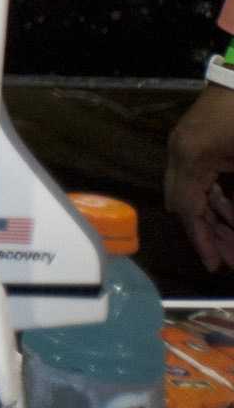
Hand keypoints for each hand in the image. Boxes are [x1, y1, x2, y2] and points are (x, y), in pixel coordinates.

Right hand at [168, 83, 233, 272]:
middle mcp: (180, 153)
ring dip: (212, 219)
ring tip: (233, 245)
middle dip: (207, 234)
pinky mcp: (195, 141)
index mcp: (192, 157)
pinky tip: (232, 217)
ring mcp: (185, 145)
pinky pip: (198, 180)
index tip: (217, 266)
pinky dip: (214, 201)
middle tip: (228, 260)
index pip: (189, 209)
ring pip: (190, 194)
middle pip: (184, 204)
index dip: (203, 240)